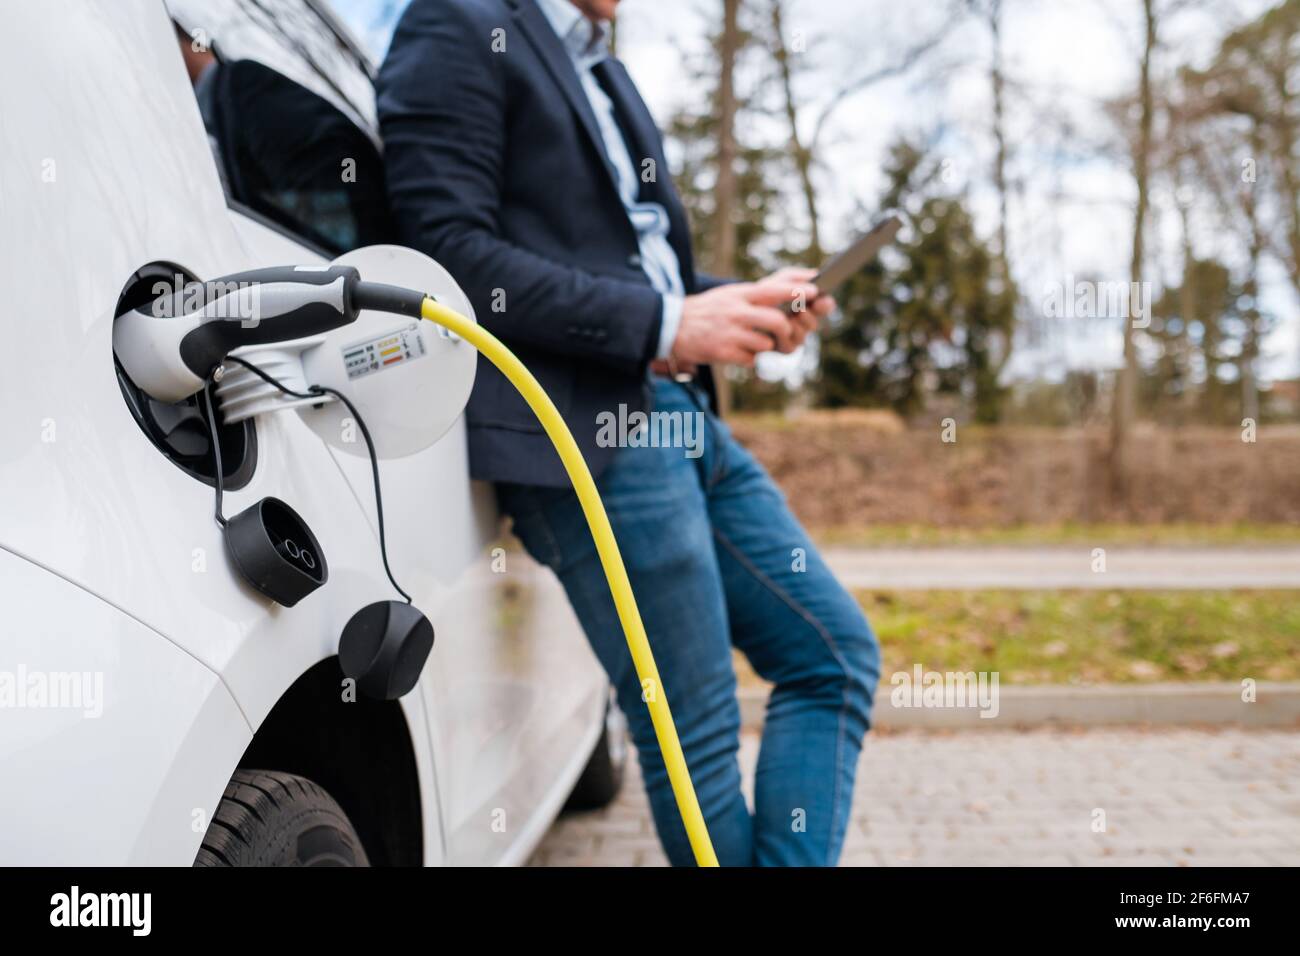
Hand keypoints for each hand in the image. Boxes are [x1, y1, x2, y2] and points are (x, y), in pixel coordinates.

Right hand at [672, 272, 823, 368]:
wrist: (673, 326)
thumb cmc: (710, 310)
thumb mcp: (731, 294)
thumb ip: (759, 293)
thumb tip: (798, 284)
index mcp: (740, 294)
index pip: (775, 289)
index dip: (798, 291)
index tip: (815, 292)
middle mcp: (737, 311)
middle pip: (777, 321)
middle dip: (788, 330)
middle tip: (787, 332)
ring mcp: (730, 333)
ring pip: (767, 343)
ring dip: (766, 346)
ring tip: (753, 341)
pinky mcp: (723, 352)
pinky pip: (751, 359)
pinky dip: (750, 358)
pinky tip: (738, 351)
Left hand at [756, 267, 834, 348]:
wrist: (744, 311)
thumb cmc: (764, 294)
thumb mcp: (778, 281)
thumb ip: (795, 277)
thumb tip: (815, 275)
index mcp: (808, 305)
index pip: (824, 305)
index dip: (825, 304)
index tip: (821, 300)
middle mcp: (804, 322)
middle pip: (814, 323)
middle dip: (809, 316)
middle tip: (802, 310)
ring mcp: (795, 336)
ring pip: (803, 334)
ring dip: (795, 325)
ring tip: (788, 317)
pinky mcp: (784, 348)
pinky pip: (791, 345)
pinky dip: (784, 336)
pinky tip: (777, 329)